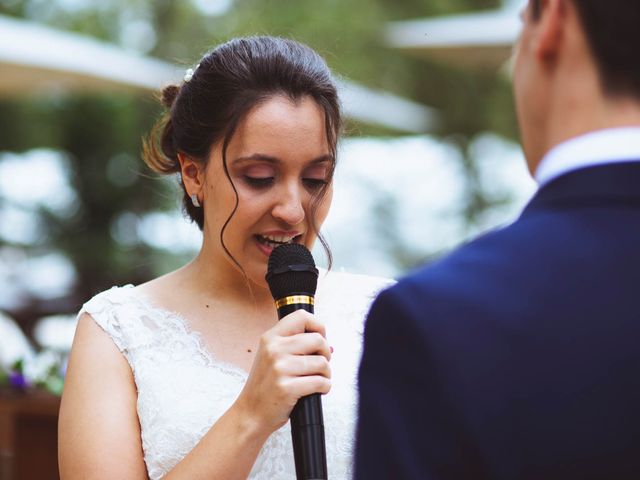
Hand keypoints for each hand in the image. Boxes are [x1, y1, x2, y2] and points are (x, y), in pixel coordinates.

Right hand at [232, 310, 331, 434]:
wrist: (251, 413)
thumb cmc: (266, 385)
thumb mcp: (272, 356)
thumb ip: (296, 346)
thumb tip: (328, 345)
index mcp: (271, 337)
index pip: (301, 316)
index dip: (318, 327)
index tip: (319, 341)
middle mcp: (274, 349)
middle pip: (317, 339)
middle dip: (326, 354)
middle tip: (320, 365)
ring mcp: (279, 368)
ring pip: (322, 362)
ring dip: (326, 373)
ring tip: (317, 379)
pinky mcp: (286, 387)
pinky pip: (320, 382)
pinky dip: (325, 387)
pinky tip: (316, 390)